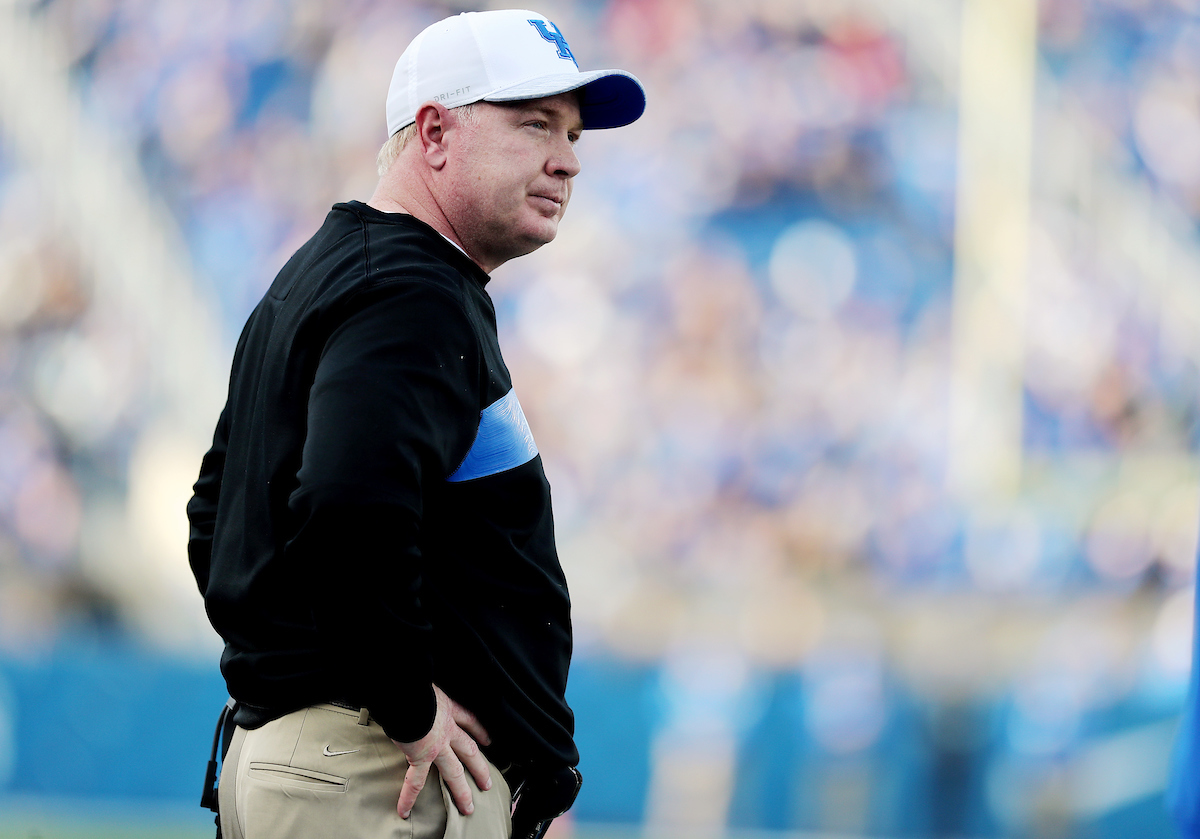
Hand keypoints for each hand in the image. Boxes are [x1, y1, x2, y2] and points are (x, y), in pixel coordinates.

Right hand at [392, 684, 491, 818]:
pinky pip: (415, 782)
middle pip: (470, 752)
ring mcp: (436, 747)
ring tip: (468, 807)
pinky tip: (405, 810)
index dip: (479, 731)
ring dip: (461, 791)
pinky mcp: (420, 757)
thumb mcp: (431, 685)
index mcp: (449, 709)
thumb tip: (418, 688)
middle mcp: (448, 730)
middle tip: (487, 783)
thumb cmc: (415, 686)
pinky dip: (409, 797)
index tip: (487, 739)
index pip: (470, 720)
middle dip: (480, 769)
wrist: (408, 695)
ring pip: (453, 772)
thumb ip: (429, 692)